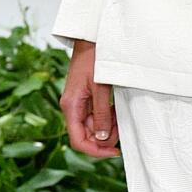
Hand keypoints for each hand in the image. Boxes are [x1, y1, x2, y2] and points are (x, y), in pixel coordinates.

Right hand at [59, 40, 121, 158]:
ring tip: (119, 114)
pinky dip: (107, 118)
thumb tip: (102, 138)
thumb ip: (102, 114)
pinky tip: (116, 109)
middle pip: (86, 136)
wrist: (92, 40)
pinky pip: (96, 117)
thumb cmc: (94, 59)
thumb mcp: (101, 87)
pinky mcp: (86, 99)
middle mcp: (72, 108)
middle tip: (121, 127)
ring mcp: (78, 104)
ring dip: (108, 127)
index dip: (96, 151)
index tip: (115, 152)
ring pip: (93, 128)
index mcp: (71, 106)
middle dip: (105, 137)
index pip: (78, 140)